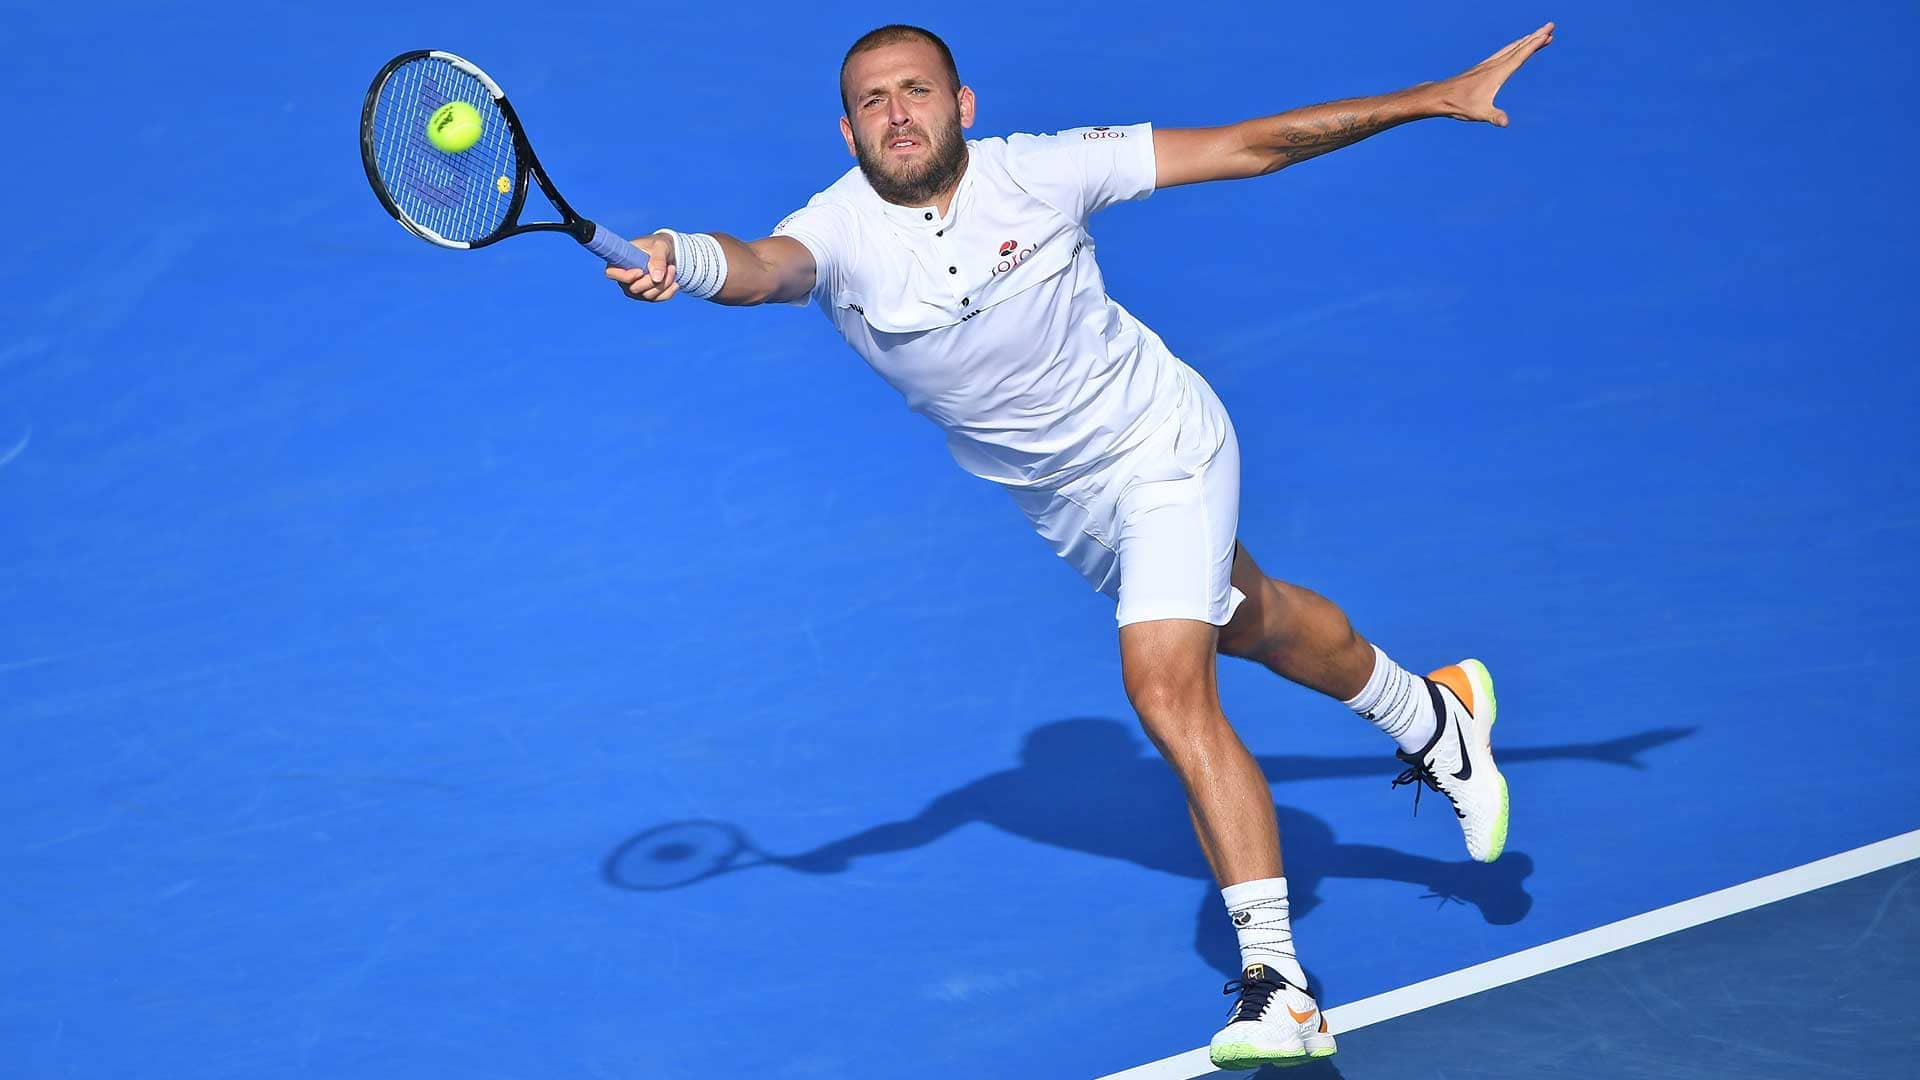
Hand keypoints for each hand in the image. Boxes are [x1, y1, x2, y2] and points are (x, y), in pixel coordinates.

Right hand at [604, 232, 678, 301]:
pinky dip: (669, 292)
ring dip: (664, 284)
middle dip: (653, 281)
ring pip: (648, 295)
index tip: (640, 271)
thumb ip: (658, 259)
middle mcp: (624, 278)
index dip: (625, 276)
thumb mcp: (660, 246)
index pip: (611, 273)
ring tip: (673, 269)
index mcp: (620, 261)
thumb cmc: (659, 245)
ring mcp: (635, 289)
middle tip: (669, 267)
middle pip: (634, 289)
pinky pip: (657, 299)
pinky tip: (675, 283)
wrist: (669, 253)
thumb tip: (656, 278)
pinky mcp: (647, 295)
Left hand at [1434, 22, 1554, 126]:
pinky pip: (1503, 53)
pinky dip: (1514, 47)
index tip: (1548, 33)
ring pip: (1511, 48)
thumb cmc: (1459, 105)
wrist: (1439, 97)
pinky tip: (1515, 47)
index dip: (1535, 44)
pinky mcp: (1482, 67)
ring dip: (1526, 40)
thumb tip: (1505, 122)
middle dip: (1536, 36)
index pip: (1520, 55)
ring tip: (1539, 34)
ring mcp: (1487, 65)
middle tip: (1551, 25)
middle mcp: (1493, 65)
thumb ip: (1494, 116)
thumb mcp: (1479, 113)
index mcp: (1497, 73)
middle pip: (1519, 47)